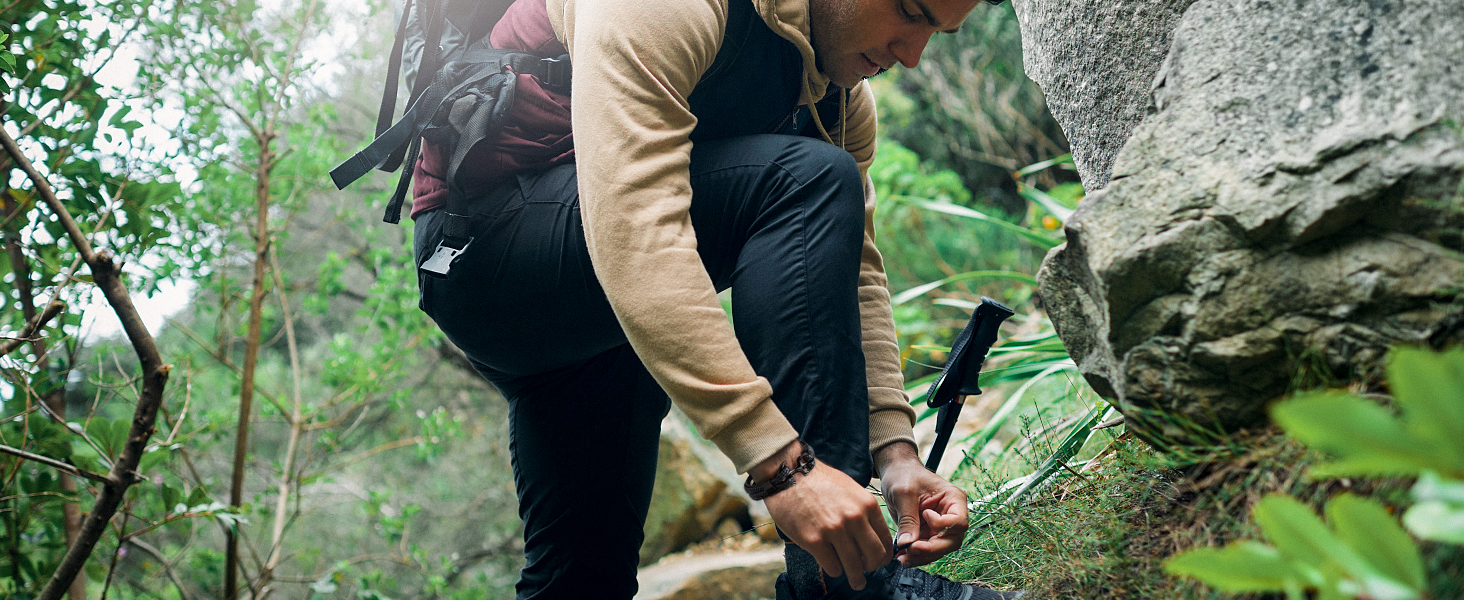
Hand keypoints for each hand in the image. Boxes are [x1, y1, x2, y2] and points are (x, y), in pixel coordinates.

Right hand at [756, 442, 892, 589]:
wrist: (788, 473)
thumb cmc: (818, 481)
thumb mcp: (851, 489)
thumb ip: (863, 510)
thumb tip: (870, 535)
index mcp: (867, 505)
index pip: (885, 539)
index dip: (884, 555)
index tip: (879, 560)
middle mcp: (854, 518)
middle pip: (875, 556)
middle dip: (873, 568)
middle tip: (867, 571)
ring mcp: (834, 530)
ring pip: (854, 567)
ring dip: (856, 578)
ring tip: (855, 581)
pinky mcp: (814, 540)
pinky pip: (833, 567)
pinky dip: (834, 570)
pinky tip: (832, 565)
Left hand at [874, 442, 968, 566]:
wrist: (895, 472)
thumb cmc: (904, 474)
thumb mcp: (904, 493)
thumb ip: (908, 518)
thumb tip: (908, 543)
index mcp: (953, 499)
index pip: (959, 522)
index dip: (943, 526)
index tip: (925, 515)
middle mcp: (950, 514)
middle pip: (952, 541)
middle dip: (932, 549)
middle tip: (912, 550)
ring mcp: (940, 526)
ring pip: (939, 549)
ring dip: (922, 557)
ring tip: (903, 558)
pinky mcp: (928, 533)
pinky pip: (927, 550)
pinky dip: (916, 556)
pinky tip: (903, 557)